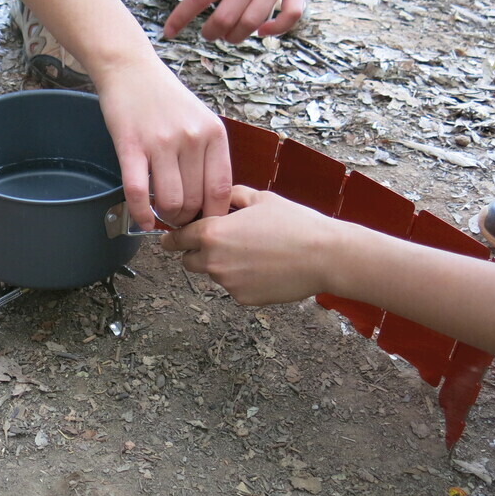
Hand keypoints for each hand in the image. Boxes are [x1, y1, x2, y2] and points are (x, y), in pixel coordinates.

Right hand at [95, 58, 230, 228]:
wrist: (130, 69)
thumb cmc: (164, 97)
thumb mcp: (200, 119)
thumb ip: (207, 153)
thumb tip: (209, 198)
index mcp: (213, 133)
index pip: (221, 189)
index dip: (213, 215)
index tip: (205, 223)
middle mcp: (191, 138)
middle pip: (195, 200)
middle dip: (186, 219)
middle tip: (177, 220)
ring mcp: (161, 142)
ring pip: (170, 201)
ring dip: (166, 217)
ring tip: (161, 215)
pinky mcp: (131, 146)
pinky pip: (137, 192)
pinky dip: (140, 214)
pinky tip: (141, 221)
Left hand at [160, 185, 337, 303]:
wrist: (325, 256)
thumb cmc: (295, 224)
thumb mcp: (260, 198)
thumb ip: (231, 196)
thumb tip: (216, 199)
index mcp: (212, 233)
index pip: (176, 239)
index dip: (172, 239)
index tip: (170, 240)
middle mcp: (213, 260)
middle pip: (188, 261)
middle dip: (197, 254)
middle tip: (221, 244)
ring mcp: (227, 282)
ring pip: (214, 274)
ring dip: (224, 266)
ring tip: (256, 253)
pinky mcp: (242, 299)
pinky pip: (234, 288)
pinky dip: (243, 280)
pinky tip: (266, 268)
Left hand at [162, 0, 335, 42]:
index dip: (182, 17)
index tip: (170, 31)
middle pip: (226, 17)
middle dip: (211, 32)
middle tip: (207, 32)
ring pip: (253, 22)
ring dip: (236, 35)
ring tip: (228, 33)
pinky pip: (291, 15)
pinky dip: (277, 29)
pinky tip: (264, 30)